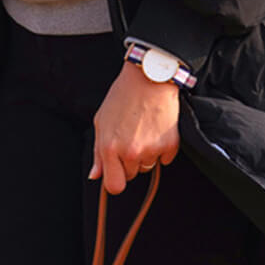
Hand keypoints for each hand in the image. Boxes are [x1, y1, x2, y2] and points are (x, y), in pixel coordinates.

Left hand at [90, 61, 180, 193]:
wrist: (150, 77)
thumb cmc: (122, 97)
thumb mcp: (101, 123)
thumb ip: (98, 153)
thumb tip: (95, 176)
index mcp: (109, 149)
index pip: (114, 186)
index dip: (116, 180)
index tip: (118, 173)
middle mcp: (130, 153)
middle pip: (132, 176)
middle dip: (130, 163)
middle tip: (131, 140)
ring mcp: (151, 149)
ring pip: (148, 167)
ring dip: (146, 156)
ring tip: (144, 132)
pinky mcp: (170, 144)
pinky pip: (165, 160)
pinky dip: (162, 149)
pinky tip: (157, 131)